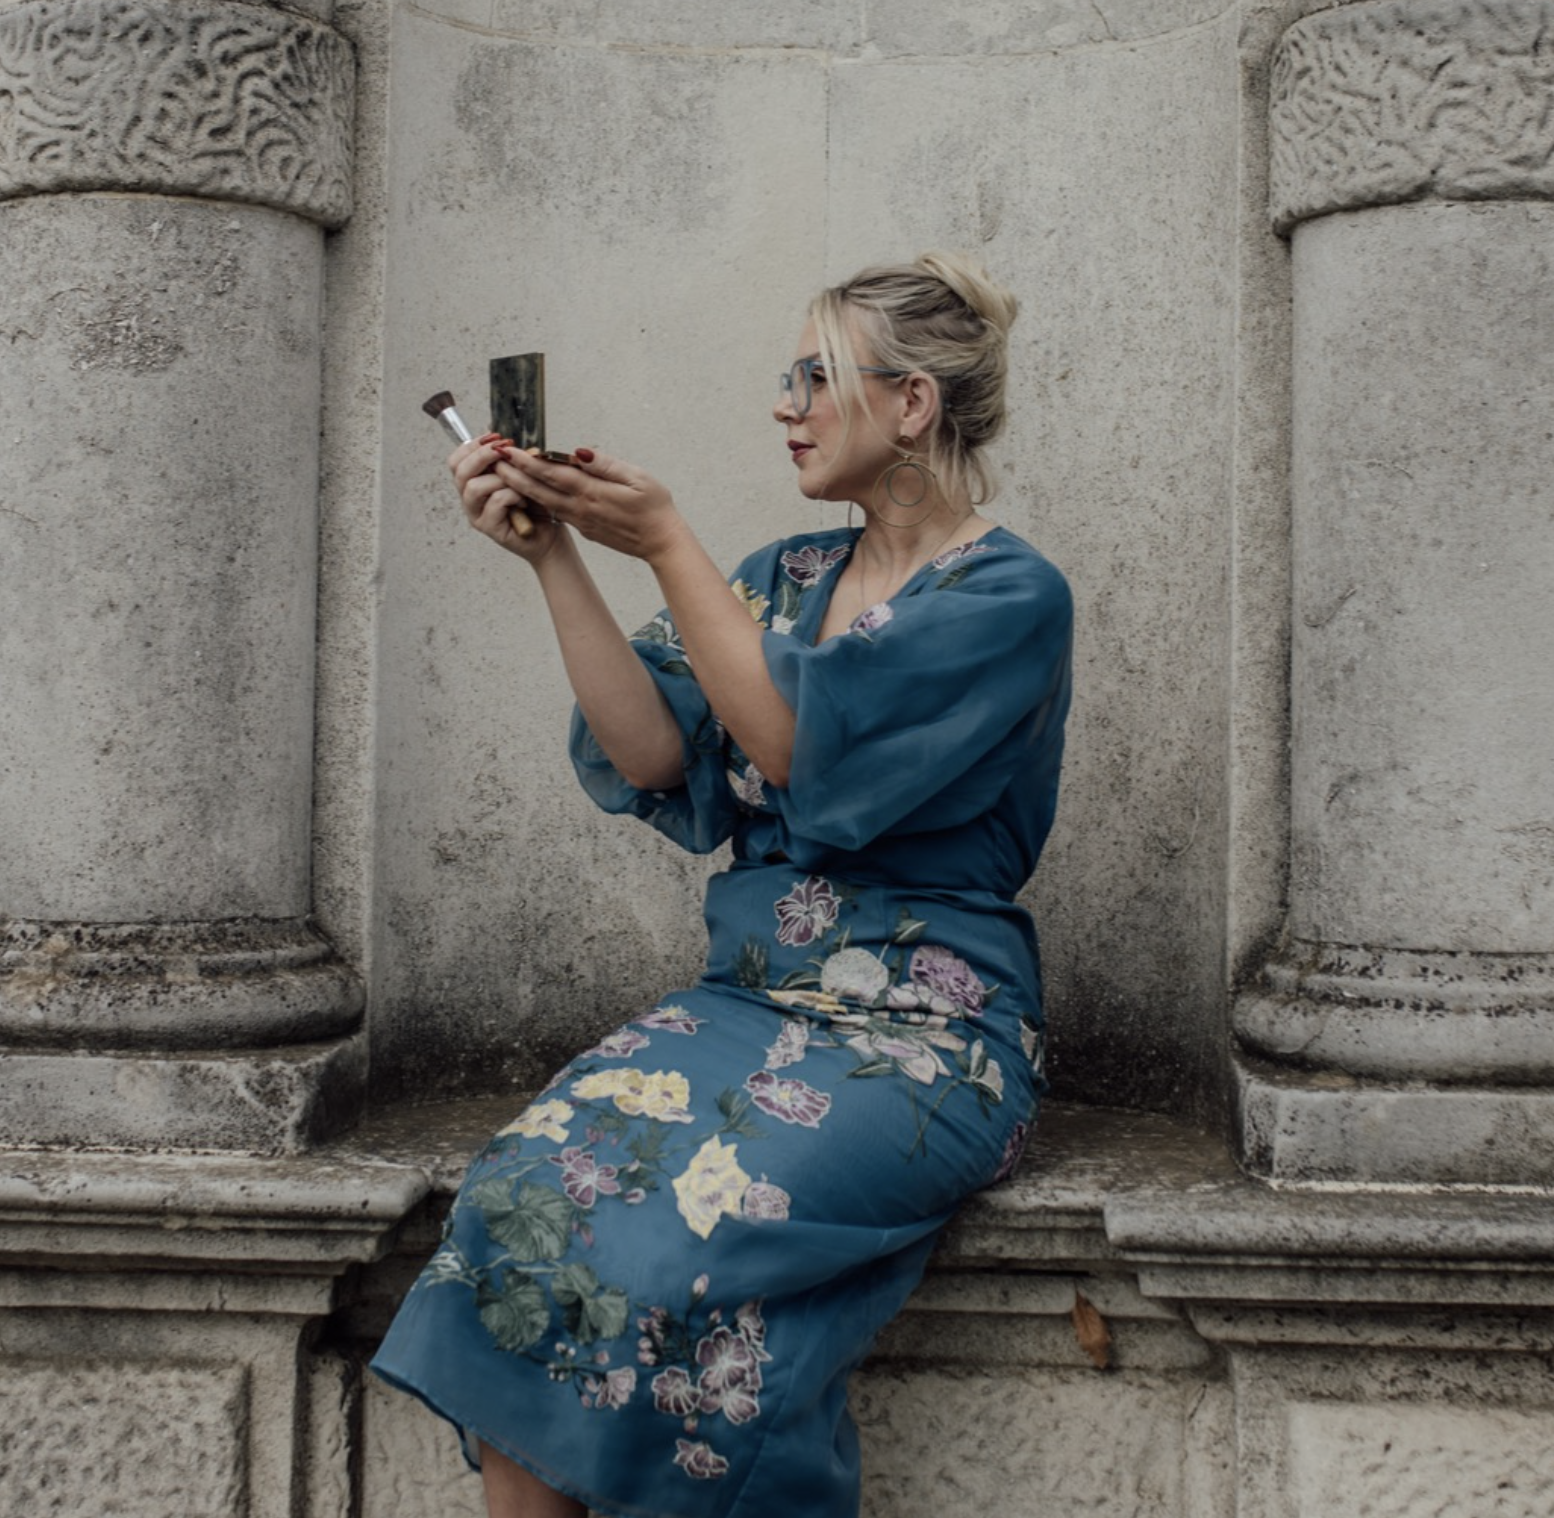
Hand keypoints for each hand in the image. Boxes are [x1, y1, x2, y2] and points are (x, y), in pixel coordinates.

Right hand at [451, 435, 564, 561]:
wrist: (551, 537)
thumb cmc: (537, 507)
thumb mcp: (522, 475)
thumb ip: (508, 459)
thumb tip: (500, 438)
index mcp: (474, 484)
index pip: (456, 461)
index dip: (472, 445)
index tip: (495, 437)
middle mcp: (470, 500)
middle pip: (459, 471)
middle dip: (483, 455)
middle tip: (504, 449)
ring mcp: (478, 515)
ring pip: (475, 487)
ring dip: (500, 478)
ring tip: (520, 483)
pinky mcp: (491, 529)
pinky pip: (495, 502)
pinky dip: (513, 495)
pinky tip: (524, 500)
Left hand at [490, 447, 687, 564]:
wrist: (660, 542)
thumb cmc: (654, 507)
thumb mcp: (636, 478)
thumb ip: (605, 464)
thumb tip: (578, 452)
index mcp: (592, 493)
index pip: (552, 474)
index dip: (527, 461)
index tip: (508, 450)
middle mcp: (580, 508)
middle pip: (540, 489)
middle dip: (514, 474)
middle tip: (493, 460)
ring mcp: (580, 520)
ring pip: (544, 502)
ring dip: (522, 487)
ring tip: (504, 473)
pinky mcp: (583, 527)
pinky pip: (556, 511)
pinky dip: (539, 499)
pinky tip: (531, 490)